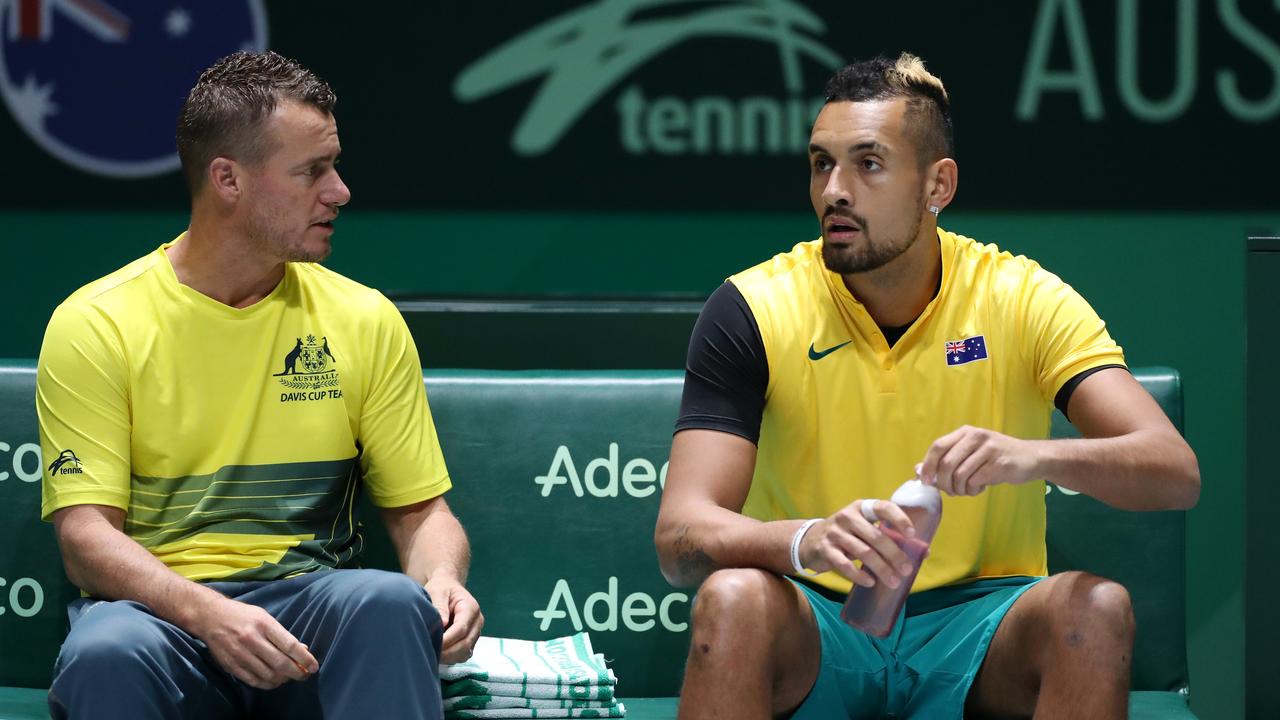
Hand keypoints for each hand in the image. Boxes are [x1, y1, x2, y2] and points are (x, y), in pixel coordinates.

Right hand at [192, 596, 318, 689]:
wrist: (211, 617)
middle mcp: (252, 639)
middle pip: (280, 663)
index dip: (305, 658)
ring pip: (268, 674)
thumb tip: (303, 650)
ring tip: (289, 677)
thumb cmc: (243, 615)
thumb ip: (282, 634)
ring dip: (283, 679)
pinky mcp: (231, 665)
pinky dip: (267, 684)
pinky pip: (253, 680)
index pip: (290, 645)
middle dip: (297, 672)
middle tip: (305, 675)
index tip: (315, 666)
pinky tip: (274, 681)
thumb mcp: (265, 617)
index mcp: (264, 624)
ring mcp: (240, 653)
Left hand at [425, 575, 483, 663]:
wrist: (447, 588)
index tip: (430, 643)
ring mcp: (475, 633)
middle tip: (427, 653)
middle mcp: (477, 622)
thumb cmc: (441, 588)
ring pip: (465, 652)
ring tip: (431, 653)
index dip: (446, 639)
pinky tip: (438, 654)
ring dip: (448, 657)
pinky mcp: (470, 641)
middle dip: (446, 652)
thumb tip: (443, 624)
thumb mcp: (437, 591)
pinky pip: (463, 655)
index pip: (461, 629)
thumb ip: (440, 605)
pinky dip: (450, 658)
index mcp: (471, 608)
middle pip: (465, 644)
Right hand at [798, 500, 916, 588]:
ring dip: (881, 569)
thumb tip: (923, 552)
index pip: (883, 507)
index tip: (911, 534)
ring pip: (863, 552)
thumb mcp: (864, 529)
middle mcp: (847, 517)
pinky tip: (870, 582)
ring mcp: (835, 532)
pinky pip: (844, 564)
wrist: (810, 540)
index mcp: (861, 508)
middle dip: (894, 554)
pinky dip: (858, 575)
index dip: (899, 519)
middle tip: (907, 569)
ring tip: (893, 582)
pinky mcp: (825, 549)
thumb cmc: (848, 535)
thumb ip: (889, 537)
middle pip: (876, 536)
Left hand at [918, 425, 1041, 495]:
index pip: (938, 446)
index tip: (925, 481)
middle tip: (950, 491)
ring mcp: (989, 449)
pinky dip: (972, 490)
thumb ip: (946, 460)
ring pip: (960, 475)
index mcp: (965, 432)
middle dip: (944, 483)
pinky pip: (975, 482)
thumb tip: (918, 471)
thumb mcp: (970, 452)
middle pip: (947, 464)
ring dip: (959, 489)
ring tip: (966, 490)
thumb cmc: (995, 457)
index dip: (928, 465)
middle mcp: (976, 437)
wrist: (1031, 458)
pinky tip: (979, 488)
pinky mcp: (1000, 464)